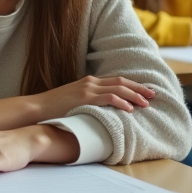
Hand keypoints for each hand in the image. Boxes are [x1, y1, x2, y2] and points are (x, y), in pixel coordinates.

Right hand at [26, 75, 154, 121]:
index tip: (145, 91)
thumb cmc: (55, 108)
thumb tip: (103, 111)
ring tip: (146, 103)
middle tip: (153, 95)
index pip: (116, 80)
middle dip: (139, 88)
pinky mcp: (84, 98)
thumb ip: (89, 102)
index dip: (133, 85)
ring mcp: (87, 89)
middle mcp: (90, 82)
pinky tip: (130, 108)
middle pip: (121, 82)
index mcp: (89, 82)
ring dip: (134, 95)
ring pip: (118, 89)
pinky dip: (121, 102)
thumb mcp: (75, 101)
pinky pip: (108, 98)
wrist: (37, 107)